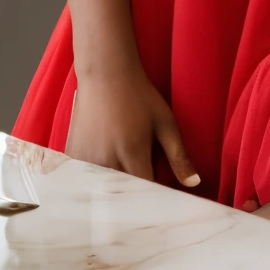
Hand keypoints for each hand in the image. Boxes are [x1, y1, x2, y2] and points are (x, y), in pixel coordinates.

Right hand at [66, 64, 200, 187]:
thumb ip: (179, 156)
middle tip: (141, 193)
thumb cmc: (139, 95)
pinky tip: (101, 177)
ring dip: (113, 191)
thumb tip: (195, 183)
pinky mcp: (74, 154)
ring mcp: (87, 158)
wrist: (106, 72)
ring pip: (102, 190)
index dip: (155, 198)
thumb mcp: (165, 123)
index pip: (146, 194)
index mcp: (133, 155)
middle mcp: (108, 161)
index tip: (160, 197)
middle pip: (123, 195)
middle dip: (134, 198)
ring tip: (122, 180)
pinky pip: (84, 180)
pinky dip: (93, 183)